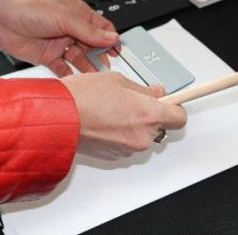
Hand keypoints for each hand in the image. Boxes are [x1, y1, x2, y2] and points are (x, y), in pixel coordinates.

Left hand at [0, 0, 119, 76]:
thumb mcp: (63, 17)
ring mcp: (59, 44)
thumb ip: (88, 31)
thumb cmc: (27, 9)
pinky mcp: (47, 57)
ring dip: (87, 68)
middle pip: (93, 46)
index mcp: (77, 14)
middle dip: (100, 56)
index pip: (101, 28)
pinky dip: (71, 76)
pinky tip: (77, 82)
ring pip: (79, 59)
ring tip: (94, 78)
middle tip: (106, 67)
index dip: (111, 40)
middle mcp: (70, 29)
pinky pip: (63, 69)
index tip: (117, 52)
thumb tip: (111, 38)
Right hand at [61, 72, 186, 160]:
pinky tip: (105, 121)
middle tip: (134, 101)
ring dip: (134, 125)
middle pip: (160, 127)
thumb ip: (142, 89)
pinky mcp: (115, 155)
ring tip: (114, 110)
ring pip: (142, 136)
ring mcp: (128, 148)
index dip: (175, 108)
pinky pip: (126, 144)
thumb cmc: (82, 97)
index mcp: (148, 114)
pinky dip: (120, 134)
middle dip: (150, 115)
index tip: (171, 102)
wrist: (58, 118)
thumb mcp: (117, 80)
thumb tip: (154, 92)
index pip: (179, 117)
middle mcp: (142, 135)